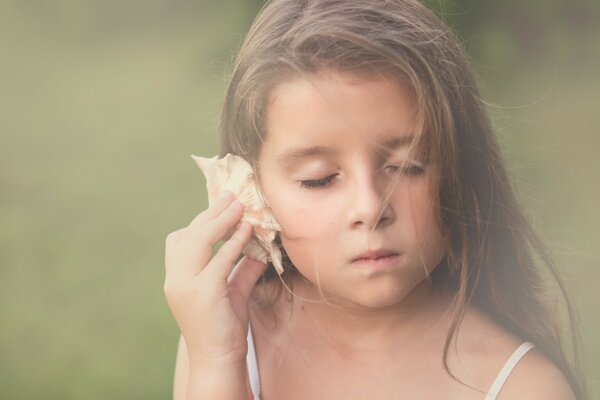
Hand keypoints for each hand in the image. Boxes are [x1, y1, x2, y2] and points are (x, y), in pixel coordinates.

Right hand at [164, 192, 267, 367]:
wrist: (217, 359)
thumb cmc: (222, 327)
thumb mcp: (231, 292)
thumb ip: (242, 270)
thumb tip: (260, 250)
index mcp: (176, 278)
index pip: (180, 239)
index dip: (200, 220)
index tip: (220, 206)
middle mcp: (175, 279)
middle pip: (189, 235)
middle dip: (211, 213)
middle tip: (231, 197)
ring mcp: (186, 285)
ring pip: (199, 241)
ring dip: (220, 220)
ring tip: (239, 206)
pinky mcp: (203, 292)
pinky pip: (220, 259)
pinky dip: (234, 242)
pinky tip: (247, 230)